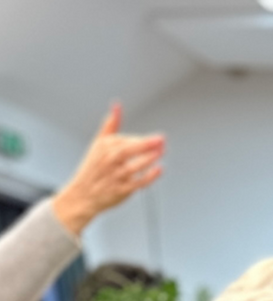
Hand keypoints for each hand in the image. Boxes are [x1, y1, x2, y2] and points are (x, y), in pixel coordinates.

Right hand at [51, 106, 164, 235]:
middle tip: (161, 139)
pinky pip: (137, 182)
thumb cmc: (94, 167)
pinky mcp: (122, 190)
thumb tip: (117, 106)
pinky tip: (159, 169)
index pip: (125, 140)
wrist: (83, 194)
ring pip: (134, 166)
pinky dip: (149, 177)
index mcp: (104, 147)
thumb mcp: (98, 143)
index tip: (155, 140)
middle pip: (128, 150)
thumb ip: (110, 125)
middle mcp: (109, 160)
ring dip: (148, 159)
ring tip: (162, 151)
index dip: (141, 140)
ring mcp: (116, 176)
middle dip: (145, 144)